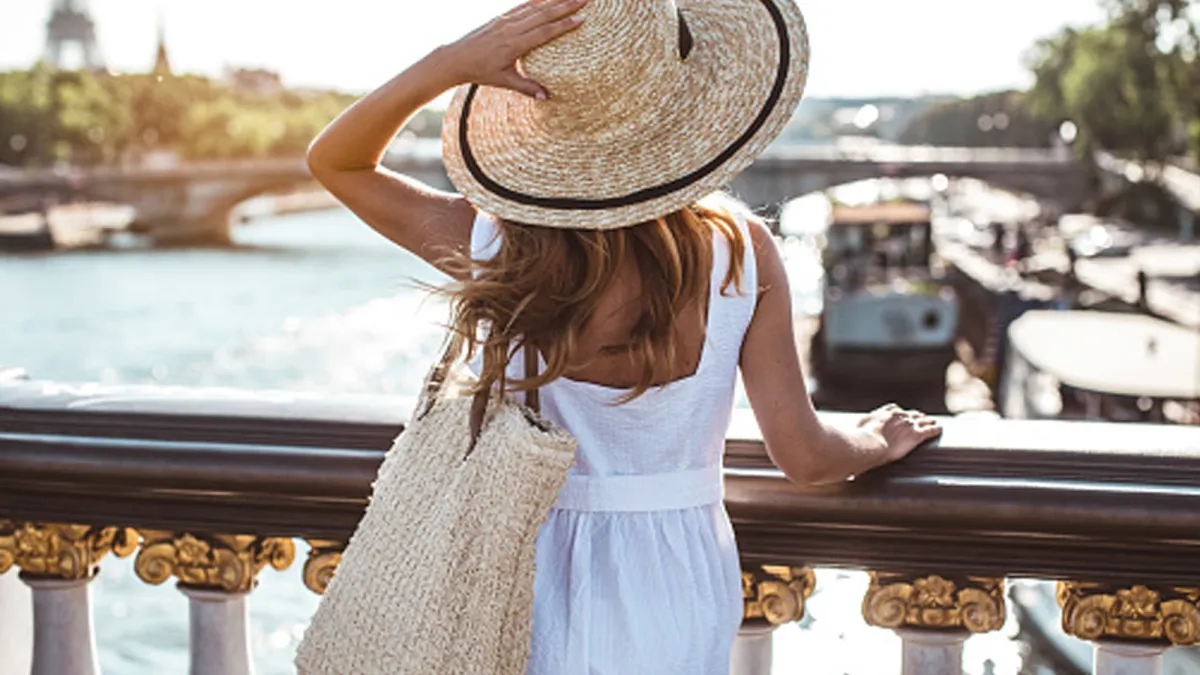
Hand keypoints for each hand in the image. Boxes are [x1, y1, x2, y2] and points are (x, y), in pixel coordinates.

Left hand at [440, 0, 587, 98]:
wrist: (457, 57)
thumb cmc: (481, 72)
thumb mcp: (504, 82)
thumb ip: (527, 88)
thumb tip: (547, 97)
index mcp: (514, 45)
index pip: (544, 32)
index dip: (563, 25)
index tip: (580, 19)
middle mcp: (511, 29)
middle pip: (543, 14)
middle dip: (566, 6)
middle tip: (585, 0)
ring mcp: (506, 20)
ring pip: (535, 7)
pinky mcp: (501, 17)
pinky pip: (523, 6)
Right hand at [856, 404, 941, 462]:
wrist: (869, 445)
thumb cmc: (859, 439)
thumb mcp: (856, 428)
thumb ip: (859, 427)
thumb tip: (850, 430)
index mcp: (884, 413)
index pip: (894, 409)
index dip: (898, 412)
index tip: (899, 414)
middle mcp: (898, 416)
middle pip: (910, 413)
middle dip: (915, 416)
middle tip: (919, 418)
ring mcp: (908, 425)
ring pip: (922, 420)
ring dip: (928, 421)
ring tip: (932, 422)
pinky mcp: (916, 436)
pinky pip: (930, 430)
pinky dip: (935, 429)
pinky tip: (940, 429)